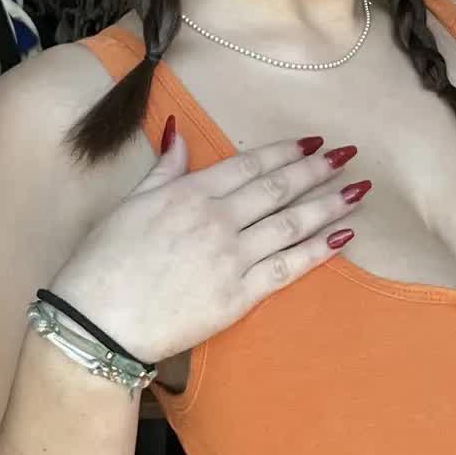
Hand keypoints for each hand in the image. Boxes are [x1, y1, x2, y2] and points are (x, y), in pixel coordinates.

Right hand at [48, 129, 366, 363]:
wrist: (96, 322)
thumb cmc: (102, 263)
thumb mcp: (130, 203)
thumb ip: (164, 169)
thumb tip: (179, 132)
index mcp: (190, 193)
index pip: (249, 164)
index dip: (285, 151)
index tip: (313, 141)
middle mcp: (217, 220)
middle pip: (278, 188)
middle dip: (317, 169)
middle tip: (349, 155)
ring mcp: (231, 258)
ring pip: (290, 224)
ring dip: (329, 204)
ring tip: (359, 190)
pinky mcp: (238, 296)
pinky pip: (287, 267)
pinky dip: (319, 250)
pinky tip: (343, 236)